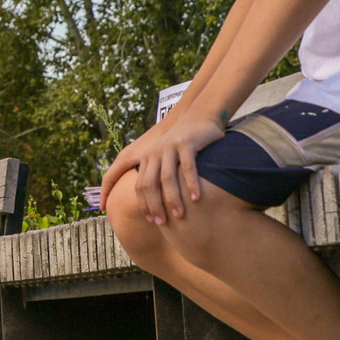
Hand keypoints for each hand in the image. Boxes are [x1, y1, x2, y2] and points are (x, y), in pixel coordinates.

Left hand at [105, 114, 225, 226]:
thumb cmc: (184, 143)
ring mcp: (169, 147)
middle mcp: (154, 153)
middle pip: (149, 184)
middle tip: (163, 223)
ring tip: (180, 216)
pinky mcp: (186, 143)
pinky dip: (191, 184)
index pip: (139, 186)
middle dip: (154, 206)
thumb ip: (159, 174)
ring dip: (172, 199)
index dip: (143, 205)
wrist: (200, 116)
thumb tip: (157, 204)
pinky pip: (187, 167)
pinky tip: (196, 198)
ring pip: (167, 178)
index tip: (150, 221)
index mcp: (147, 158)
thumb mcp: (167, 157)